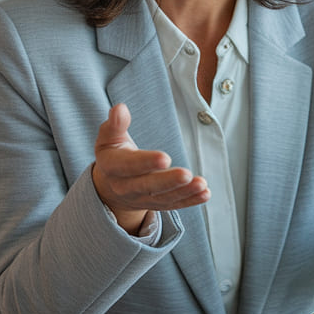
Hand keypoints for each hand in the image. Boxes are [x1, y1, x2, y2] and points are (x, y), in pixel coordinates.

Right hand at [92, 103, 209, 234]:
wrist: (110, 184)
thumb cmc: (113, 153)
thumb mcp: (108, 137)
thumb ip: (115, 124)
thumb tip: (119, 108)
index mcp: (112, 167)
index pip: (128, 166)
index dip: (146, 162)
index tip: (166, 157)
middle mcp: (125, 187)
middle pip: (148, 187)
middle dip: (168, 181)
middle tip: (186, 174)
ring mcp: (142, 199)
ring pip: (164, 198)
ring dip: (184, 192)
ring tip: (202, 184)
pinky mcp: (156, 204)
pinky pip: (174, 204)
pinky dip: (190, 200)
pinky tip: (205, 193)